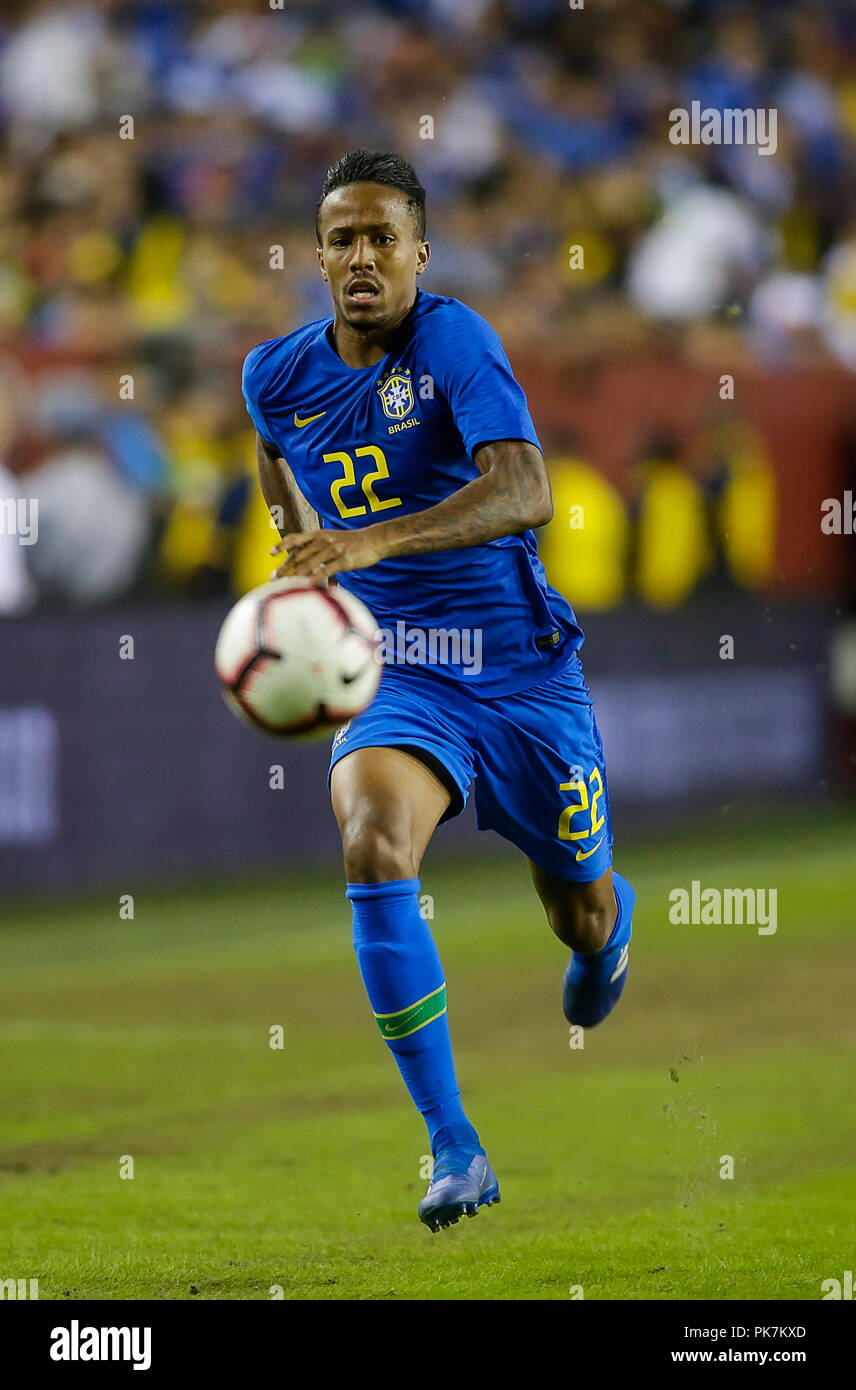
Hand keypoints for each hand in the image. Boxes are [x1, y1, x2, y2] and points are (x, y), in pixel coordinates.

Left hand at [270, 526, 385, 580]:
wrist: (374, 540)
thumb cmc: (351, 543)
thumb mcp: (332, 539)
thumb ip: (317, 546)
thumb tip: (301, 558)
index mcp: (319, 535)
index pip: (296, 538)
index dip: (282, 544)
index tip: (271, 553)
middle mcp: (324, 540)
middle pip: (300, 554)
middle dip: (285, 567)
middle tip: (273, 578)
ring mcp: (334, 550)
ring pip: (310, 563)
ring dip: (296, 574)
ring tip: (286, 584)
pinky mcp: (344, 560)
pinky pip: (327, 569)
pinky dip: (316, 577)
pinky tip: (308, 585)